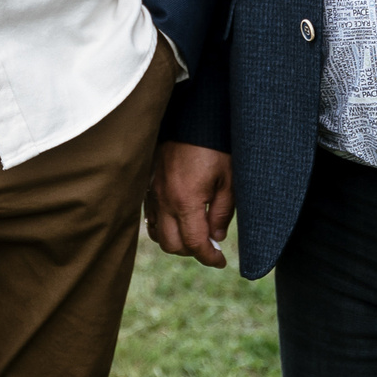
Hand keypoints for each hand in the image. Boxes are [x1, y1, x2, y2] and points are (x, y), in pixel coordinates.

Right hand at [146, 142, 234, 267]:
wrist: (192, 116)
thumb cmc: (214, 147)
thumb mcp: (228, 180)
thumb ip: (221, 213)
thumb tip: (215, 237)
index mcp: (186, 200)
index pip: (194, 243)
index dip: (209, 258)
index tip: (220, 260)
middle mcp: (164, 200)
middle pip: (172, 245)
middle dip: (192, 251)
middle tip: (209, 245)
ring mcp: (152, 192)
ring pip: (157, 234)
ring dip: (176, 240)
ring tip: (194, 231)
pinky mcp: (147, 185)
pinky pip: (151, 217)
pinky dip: (163, 226)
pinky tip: (179, 218)